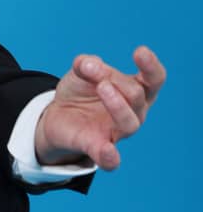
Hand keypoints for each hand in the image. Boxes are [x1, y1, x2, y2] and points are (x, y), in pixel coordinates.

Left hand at [35, 45, 165, 172]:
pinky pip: (109, 159)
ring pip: (130, 122)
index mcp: (136, 91)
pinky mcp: (97, 148)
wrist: (57, 115)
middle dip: (114, 78)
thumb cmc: (80, 91)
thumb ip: (86, 64)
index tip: (140, 51)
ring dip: (117, 103)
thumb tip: (89, 65)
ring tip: (102, 87)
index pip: (154, 80)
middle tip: (93, 70)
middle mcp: (134, 113)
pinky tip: (108, 151)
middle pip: (137, 95)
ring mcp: (117, 132)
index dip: (151, 67)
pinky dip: (110, 156)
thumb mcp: (80, 71)